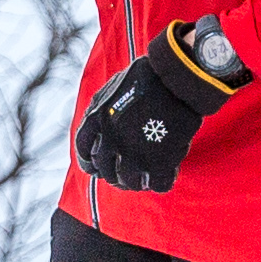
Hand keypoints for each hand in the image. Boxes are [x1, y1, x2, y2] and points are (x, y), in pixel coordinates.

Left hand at [69, 21, 245, 194]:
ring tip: (146, 178)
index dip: (91, 164)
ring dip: (138, 182)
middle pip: (107, 172)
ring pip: (130, 182)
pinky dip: (162, 182)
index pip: (84, 154)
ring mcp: (134, 153)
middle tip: (126, 176)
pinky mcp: (159, 161)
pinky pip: (158, 185)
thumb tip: (95, 126)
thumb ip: (100, 110)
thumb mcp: (112, 88)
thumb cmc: (147, 76)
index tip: (98, 167)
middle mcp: (110, 140)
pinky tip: (166, 175)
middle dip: (115, 176)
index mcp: (96, 121)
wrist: (176, 76)